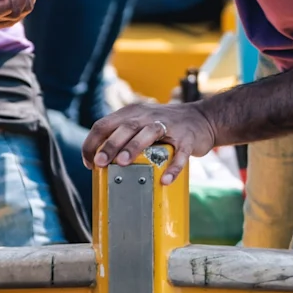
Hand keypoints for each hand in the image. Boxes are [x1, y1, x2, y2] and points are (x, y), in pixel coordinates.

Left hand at [84, 101, 217, 184]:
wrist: (204, 118)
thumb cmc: (166, 126)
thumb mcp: (141, 123)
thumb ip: (122, 136)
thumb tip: (98, 160)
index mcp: (132, 113)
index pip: (104, 124)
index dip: (93, 143)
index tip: (89, 163)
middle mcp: (148, 116)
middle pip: (125, 127)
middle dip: (110, 145)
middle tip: (100, 163)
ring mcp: (169, 126)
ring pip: (148, 133)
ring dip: (134, 147)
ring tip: (123, 163)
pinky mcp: (187, 139)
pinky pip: (179, 153)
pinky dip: (173, 167)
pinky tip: (165, 179)